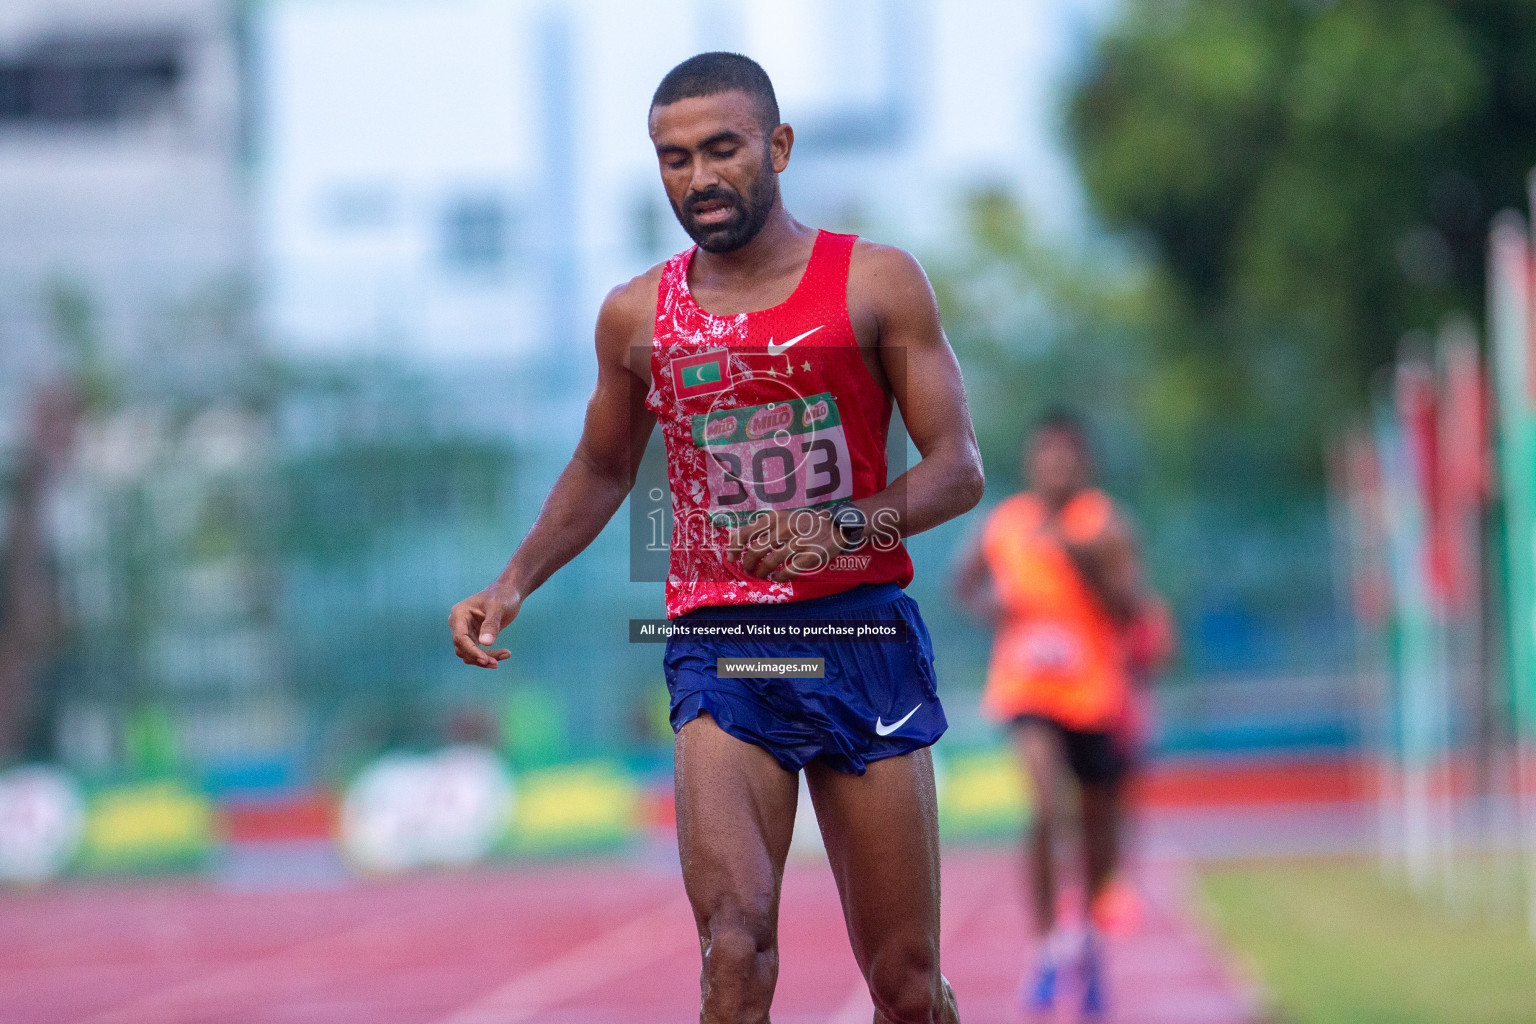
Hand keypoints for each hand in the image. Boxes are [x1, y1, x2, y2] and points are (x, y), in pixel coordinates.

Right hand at [449, 582, 521, 667]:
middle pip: (462, 648)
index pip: (460, 637)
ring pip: (469, 653)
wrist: (509, 593)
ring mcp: (465, 630)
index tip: (485, 659)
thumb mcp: (499, 607)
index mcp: (459, 613)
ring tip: (505, 655)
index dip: (471, 651)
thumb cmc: (503, 596)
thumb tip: (485, 643)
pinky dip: (488, 656)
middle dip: (479, 657)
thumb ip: (492, 624)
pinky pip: (476, 652)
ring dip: (484, 659)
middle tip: (496, 663)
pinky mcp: (473, 636)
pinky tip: (504, 654)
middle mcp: (458, 623)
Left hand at [726, 509, 840, 581]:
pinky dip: (778, 577)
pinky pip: (787, 572)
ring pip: (769, 563)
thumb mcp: (783, 517)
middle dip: (748, 564)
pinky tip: (776, 577)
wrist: (835, 525)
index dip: (735, 547)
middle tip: (748, 569)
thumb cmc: (804, 523)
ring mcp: (797, 543)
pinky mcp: (809, 557)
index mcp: (775, 518)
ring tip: (761, 574)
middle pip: (755, 551)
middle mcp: (784, 529)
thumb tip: (736, 538)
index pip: (746, 532)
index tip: (731, 557)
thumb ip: (763, 527)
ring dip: (761, 572)